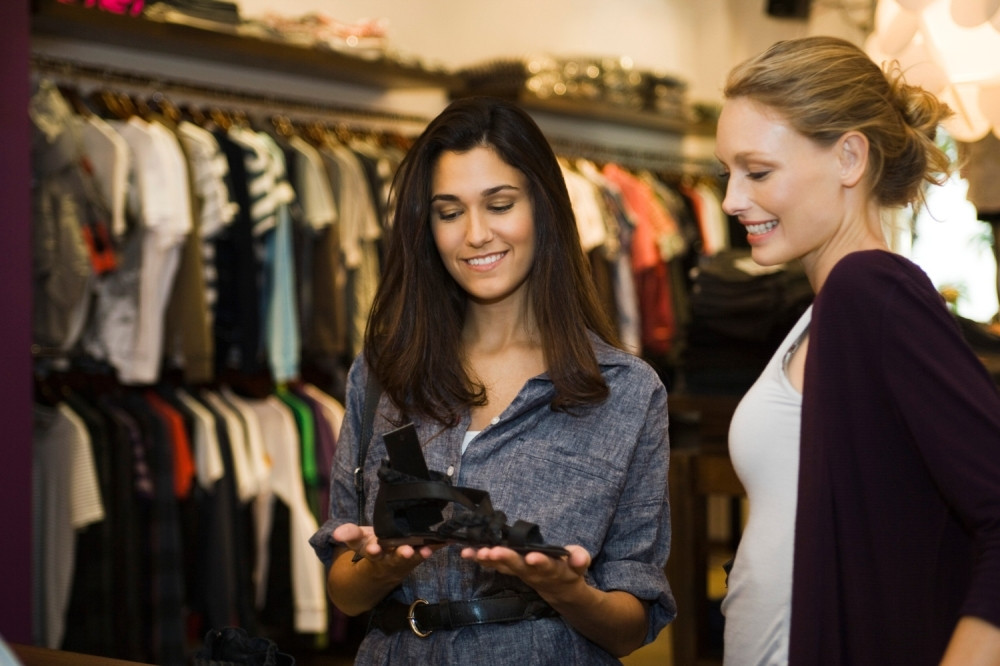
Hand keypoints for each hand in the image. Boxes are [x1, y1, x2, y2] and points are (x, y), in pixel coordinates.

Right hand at [333, 522, 436, 575]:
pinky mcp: (418, 556)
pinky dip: (437, 547)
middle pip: (395, 559)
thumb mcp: (357, 540)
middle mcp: (390, 559)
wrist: (382, 567)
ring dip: (420, 554)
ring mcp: (405, 560)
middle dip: (400, 555)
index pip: (371, 553)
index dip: (373, 550)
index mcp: (373, 553)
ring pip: (413, 559)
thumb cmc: (370, 545)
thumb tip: (335, 532)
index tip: (374, 549)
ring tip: (428, 549)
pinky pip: (428, 552)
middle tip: (406, 551)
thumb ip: (348, 534)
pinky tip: (446, 540)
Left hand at [459, 544, 591, 597]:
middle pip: (519, 567)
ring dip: (489, 560)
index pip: (547, 565)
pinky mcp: (511, 570)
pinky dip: (482, 559)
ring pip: (504, 567)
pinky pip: (496, 565)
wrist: (560, 591)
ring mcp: (521, 573)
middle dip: (506, 558)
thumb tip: (579, 557)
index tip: (531, 557)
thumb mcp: (580, 564)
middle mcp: (534, 573)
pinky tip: (468, 553)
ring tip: (476, 552)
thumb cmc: (568, 570)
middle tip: (493, 551)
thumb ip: (580, 559)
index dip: (540, 562)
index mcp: (553, 569)